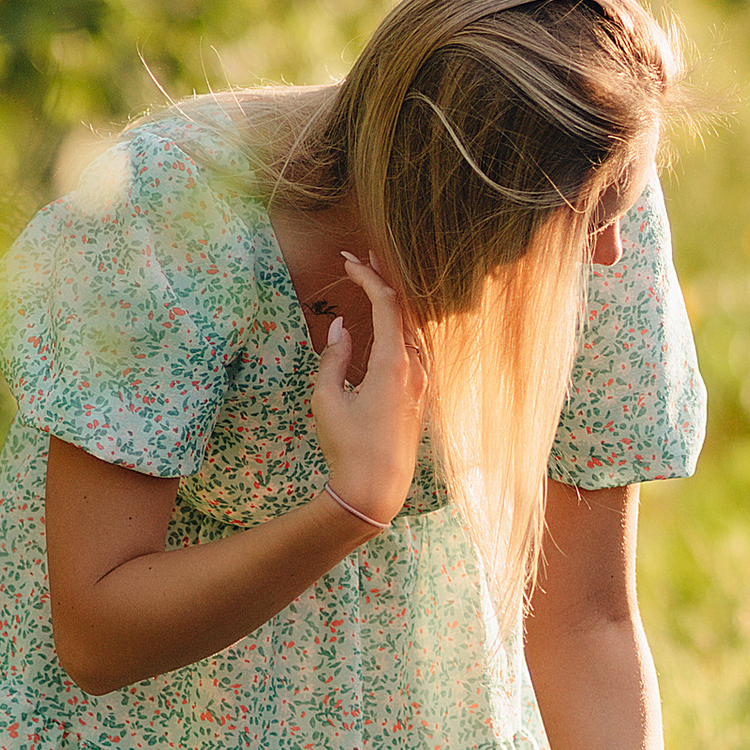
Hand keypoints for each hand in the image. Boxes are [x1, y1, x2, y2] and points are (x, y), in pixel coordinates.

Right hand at [310, 250, 430, 531]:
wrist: (375, 491)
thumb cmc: (347, 447)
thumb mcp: (327, 399)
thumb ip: (333, 357)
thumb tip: (340, 328)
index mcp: (394, 365)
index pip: (387, 305)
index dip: (368, 277)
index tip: (348, 260)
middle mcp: (415, 370)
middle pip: (404, 312)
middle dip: (384, 281)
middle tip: (364, 259)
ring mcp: (422, 385)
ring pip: (411, 331)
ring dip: (393, 306)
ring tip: (375, 284)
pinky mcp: (420, 399)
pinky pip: (414, 352)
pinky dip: (400, 329)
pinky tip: (389, 326)